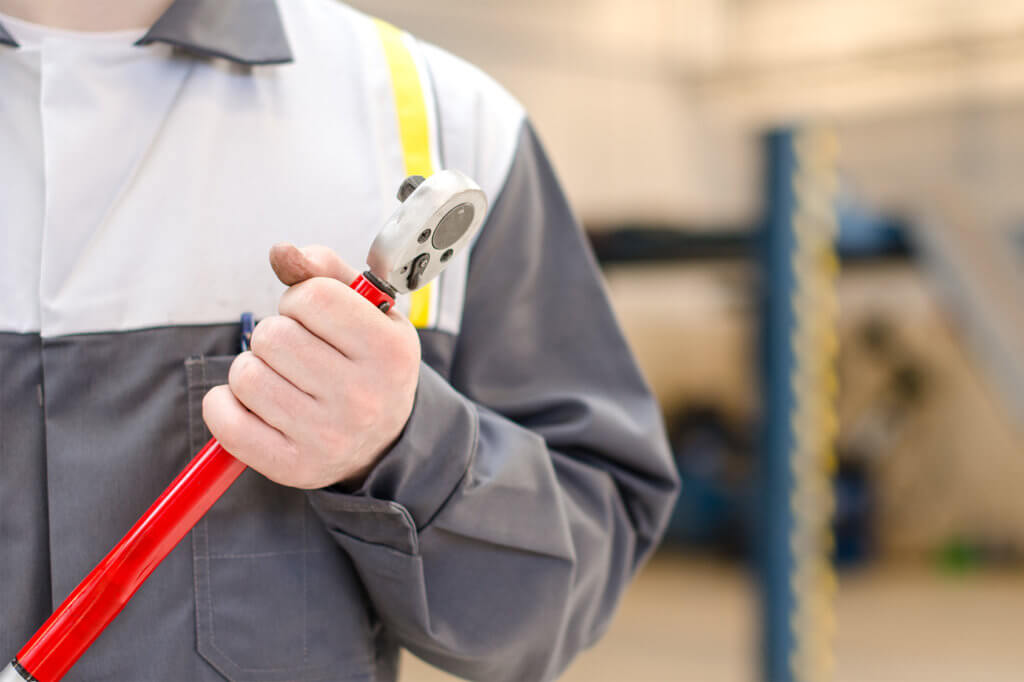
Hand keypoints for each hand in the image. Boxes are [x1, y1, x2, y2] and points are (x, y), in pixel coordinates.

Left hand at [202, 243, 420, 488]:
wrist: (383, 440)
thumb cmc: (366, 363)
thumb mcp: (367, 312)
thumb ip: (325, 272)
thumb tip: (281, 252)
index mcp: (389, 351)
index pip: (312, 296)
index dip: (300, 299)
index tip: (314, 317)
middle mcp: (363, 397)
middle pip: (272, 336)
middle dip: (275, 335)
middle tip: (297, 352)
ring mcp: (328, 437)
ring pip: (246, 375)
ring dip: (252, 369)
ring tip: (281, 379)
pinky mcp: (293, 467)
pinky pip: (226, 420)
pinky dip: (224, 405)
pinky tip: (250, 404)